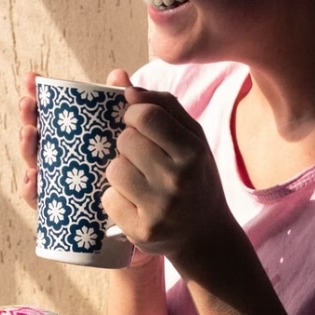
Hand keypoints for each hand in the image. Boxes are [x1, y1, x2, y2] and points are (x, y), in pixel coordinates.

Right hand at [17, 69, 132, 207]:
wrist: (141, 205)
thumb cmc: (131, 162)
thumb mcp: (132, 132)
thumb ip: (126, 104)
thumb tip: (118, 76)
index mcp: (72, 136)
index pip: (49, 112)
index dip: (36, 94)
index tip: (31, 79)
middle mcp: (61, 157)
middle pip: (37, 135)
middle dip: (28, 117)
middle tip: (27, 104)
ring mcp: (59, 181)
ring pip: (35, 164)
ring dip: (27, 147)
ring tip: (29, 133)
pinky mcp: (60, 207)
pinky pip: (40, 200)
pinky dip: (31, 189)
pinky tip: (32, 179)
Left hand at [102, 86, 235, 274]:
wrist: (206, 236)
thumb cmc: (195, 178)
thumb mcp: (190, 139)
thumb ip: (160, 105)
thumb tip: (117, 77)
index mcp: (193, 151)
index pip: (145, 115)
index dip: (131, 114)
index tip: (134, 122)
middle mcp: (178, 179)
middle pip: (125, 141)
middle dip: (126, 145)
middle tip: (142, 159)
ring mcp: (160, 208)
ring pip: (113, 170)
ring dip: (120, 173)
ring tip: (140, 183)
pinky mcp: (142, 231)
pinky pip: (108, 199)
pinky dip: (116, 199)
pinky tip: (135, 204)